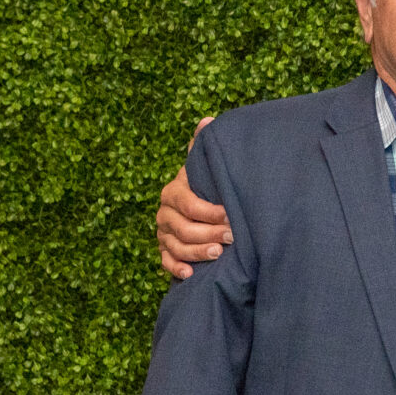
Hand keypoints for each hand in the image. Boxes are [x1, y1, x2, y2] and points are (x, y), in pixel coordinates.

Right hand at [157, 117, 231, 278]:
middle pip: (181, 227)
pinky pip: (165, 262)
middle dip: (207, 233)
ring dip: (196, 252)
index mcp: (175, 191)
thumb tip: (207, 120)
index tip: (231, 216)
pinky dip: (177, 268)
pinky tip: (191, 274)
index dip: (210, 212)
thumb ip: (206, 149)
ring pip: (175, 246)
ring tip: (218, 254)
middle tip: (232, 237)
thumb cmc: (212, 186)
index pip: (189, 203)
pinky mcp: (165, 250)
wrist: (206, 207)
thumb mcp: (209, 168)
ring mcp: (164, 233)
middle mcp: (165, 212)